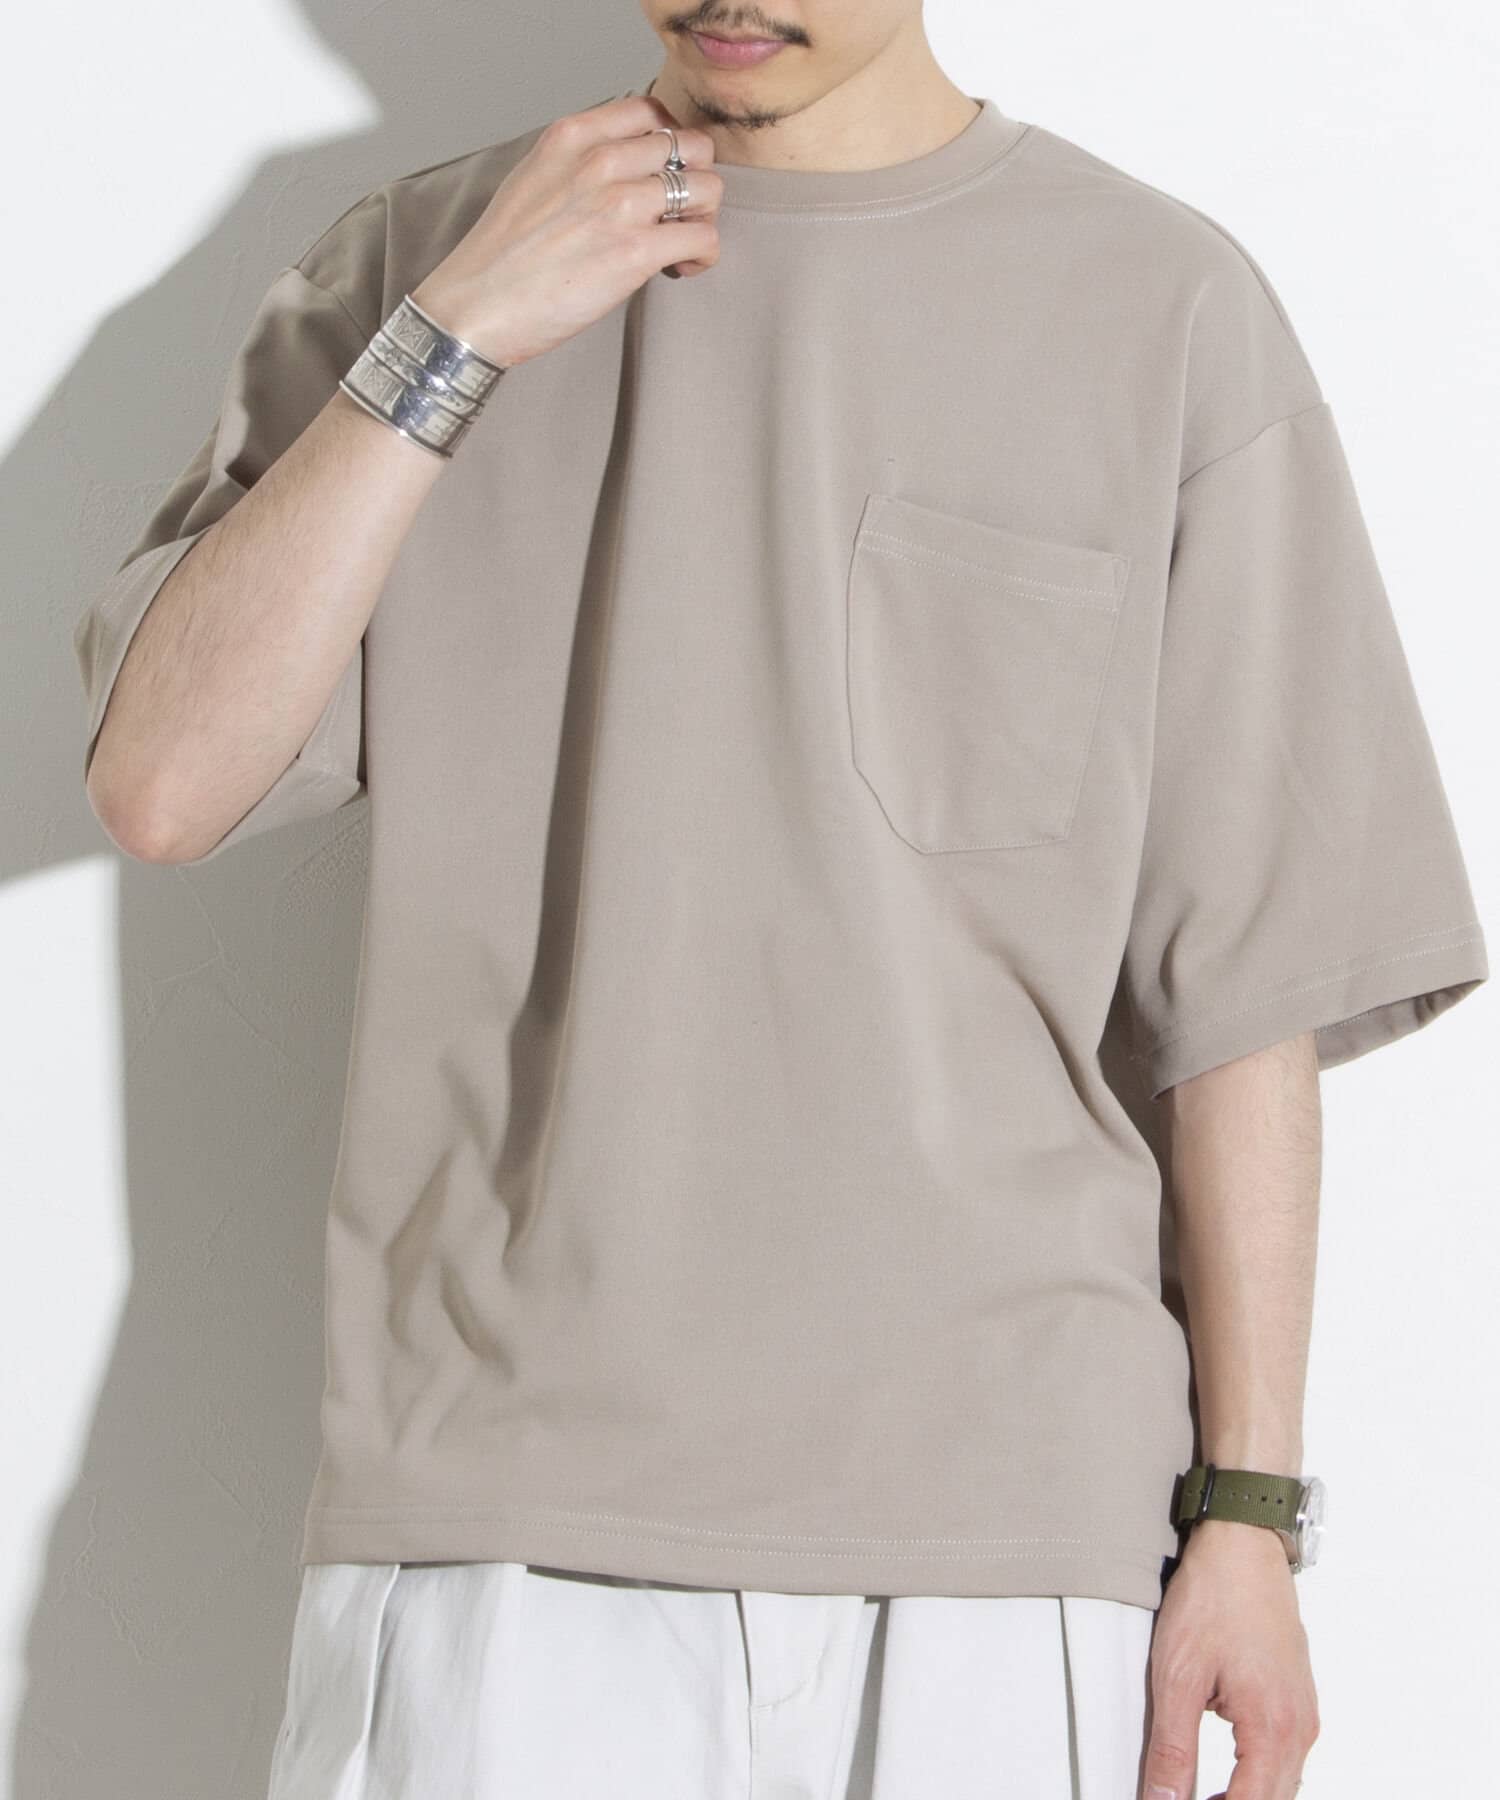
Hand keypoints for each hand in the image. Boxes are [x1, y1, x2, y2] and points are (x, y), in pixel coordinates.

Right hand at [408, 94, 721, 369]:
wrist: (477, 304)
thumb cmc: (501, 256)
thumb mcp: (532, 177)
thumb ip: (578, 162)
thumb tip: (622, 169)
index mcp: (573, 136)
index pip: (651, 112)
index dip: (669, 144)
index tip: (661, 175)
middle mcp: (600, 161)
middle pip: (690, 146)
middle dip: (694, 180)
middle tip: (675, 215)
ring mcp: (621, 204)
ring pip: (708, 188)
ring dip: (703, 218)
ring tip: (677, 244)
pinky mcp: (636, 252)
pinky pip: (704, 237)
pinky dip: (702, 255)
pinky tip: (678, 269)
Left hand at [1141, 1520, 1318, 1799]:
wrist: (1242, 1543)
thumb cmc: (1213, 1596)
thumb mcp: (1177, 1676)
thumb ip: (1172, 1749)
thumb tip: (1163, 1799)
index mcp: (1273, 1727)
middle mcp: (1300, 1727)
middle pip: (1273, 1799)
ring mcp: (1304, 1713)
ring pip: (1282, 1784)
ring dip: (1246, 1797)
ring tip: (1198, 1795)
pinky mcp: (1298, 1699)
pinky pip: (1285, 1758)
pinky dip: (1258, 1776)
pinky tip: (1225, 1773)